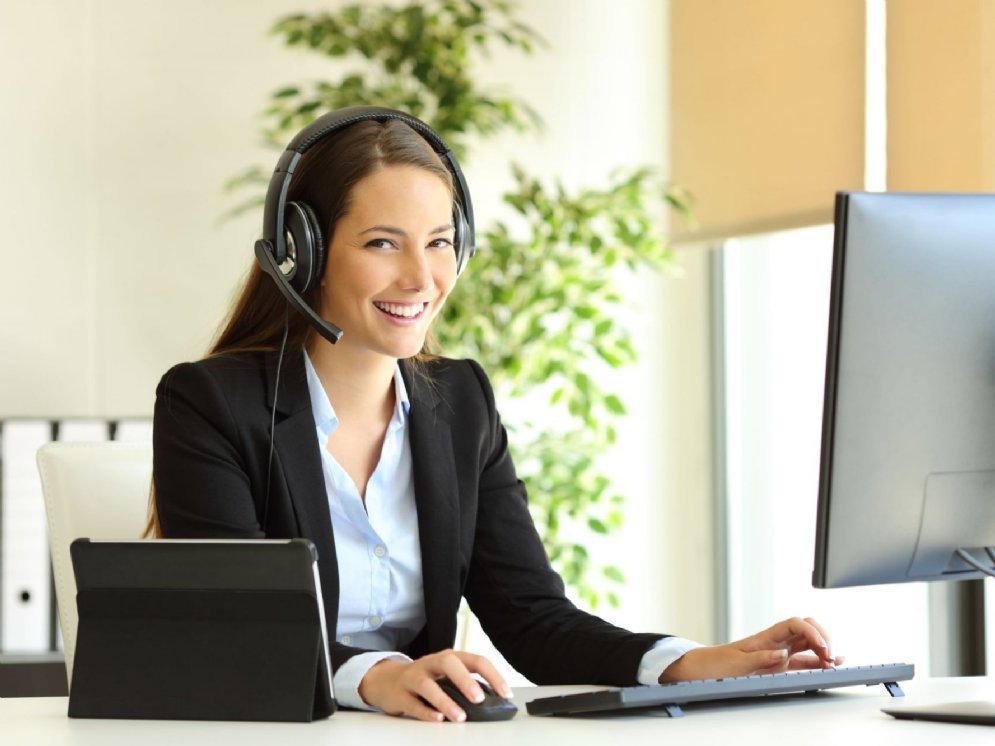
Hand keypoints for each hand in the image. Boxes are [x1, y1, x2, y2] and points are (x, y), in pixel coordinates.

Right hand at [358, 649, 511, 721]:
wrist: (386, 680)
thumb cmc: (425, 679)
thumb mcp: (445, 676)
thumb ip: (465, 684)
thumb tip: (494, 702)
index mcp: (449, 658)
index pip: (475, 660)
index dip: (492, 675)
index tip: (505, 693)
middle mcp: (431, 664)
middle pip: (448, 663)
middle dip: (465, 680)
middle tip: (479, 699)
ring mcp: (413, 677)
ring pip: (428, 685)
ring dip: (445, 700)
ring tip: (460, 717)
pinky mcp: (399, 694)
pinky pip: (412, 703)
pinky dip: (426, 712)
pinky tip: (438, 719)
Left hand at [660, 616, 843, 682]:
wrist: (705, 670)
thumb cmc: (717, 663)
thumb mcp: (736, 662)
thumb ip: (760, 658)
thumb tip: (783, 654)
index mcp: (766, 636)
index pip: (796, 624)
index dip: (812, 632)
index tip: (823, 647)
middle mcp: (776, 642)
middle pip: (807, 629)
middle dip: (823, 638)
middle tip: (831, 657)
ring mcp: (779, 652)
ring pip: (809, 644)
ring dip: (824, 650)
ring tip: (835, 663)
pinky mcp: (779, 666)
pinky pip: (804, 661)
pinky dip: (818, 662)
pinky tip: (830, 665)